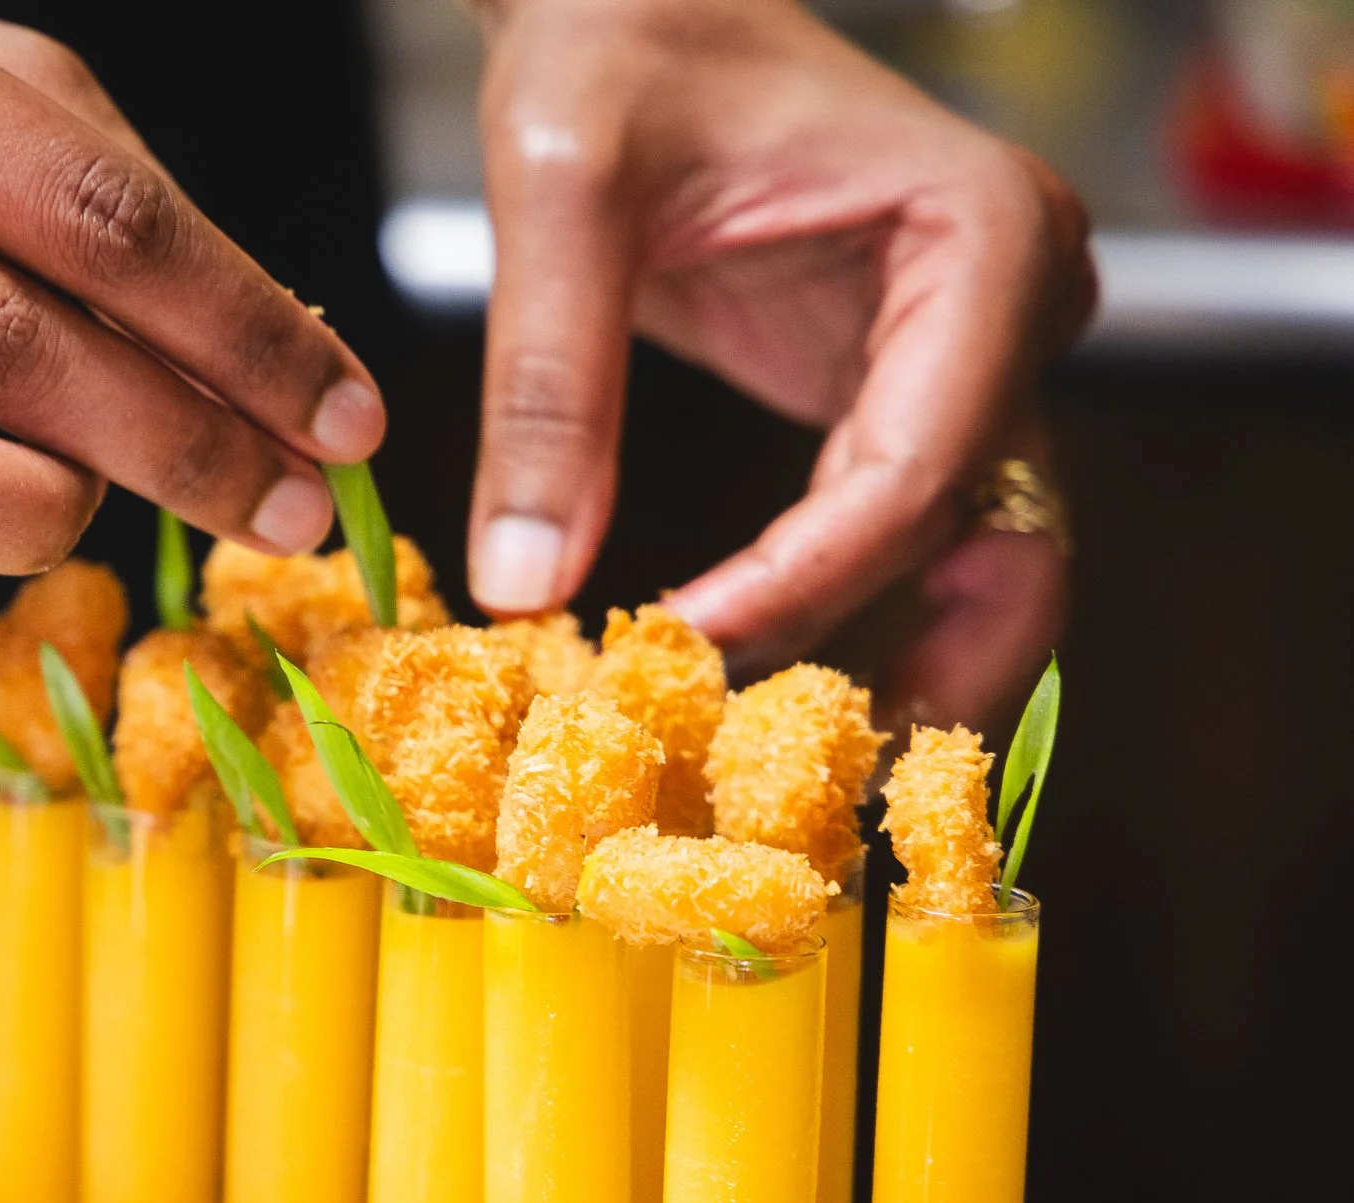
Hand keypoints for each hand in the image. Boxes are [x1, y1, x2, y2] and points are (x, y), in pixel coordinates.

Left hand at [464, 0, 1090, 730]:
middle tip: (792, 799)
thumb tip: (519, 581)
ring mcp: (973, 364)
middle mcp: (1012, 309)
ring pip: (972, 570)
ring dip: (887, 680)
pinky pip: (901, 547)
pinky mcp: (904, 404)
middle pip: (996, 545)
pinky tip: (749, 705)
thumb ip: (550, 376)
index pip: (915, 463)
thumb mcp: (563, 185)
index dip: (806, 584)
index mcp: (980, 238)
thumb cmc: (619, 44)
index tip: (680, 652)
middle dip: (906, 677)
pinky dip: (844, 629)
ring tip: (771, 787)